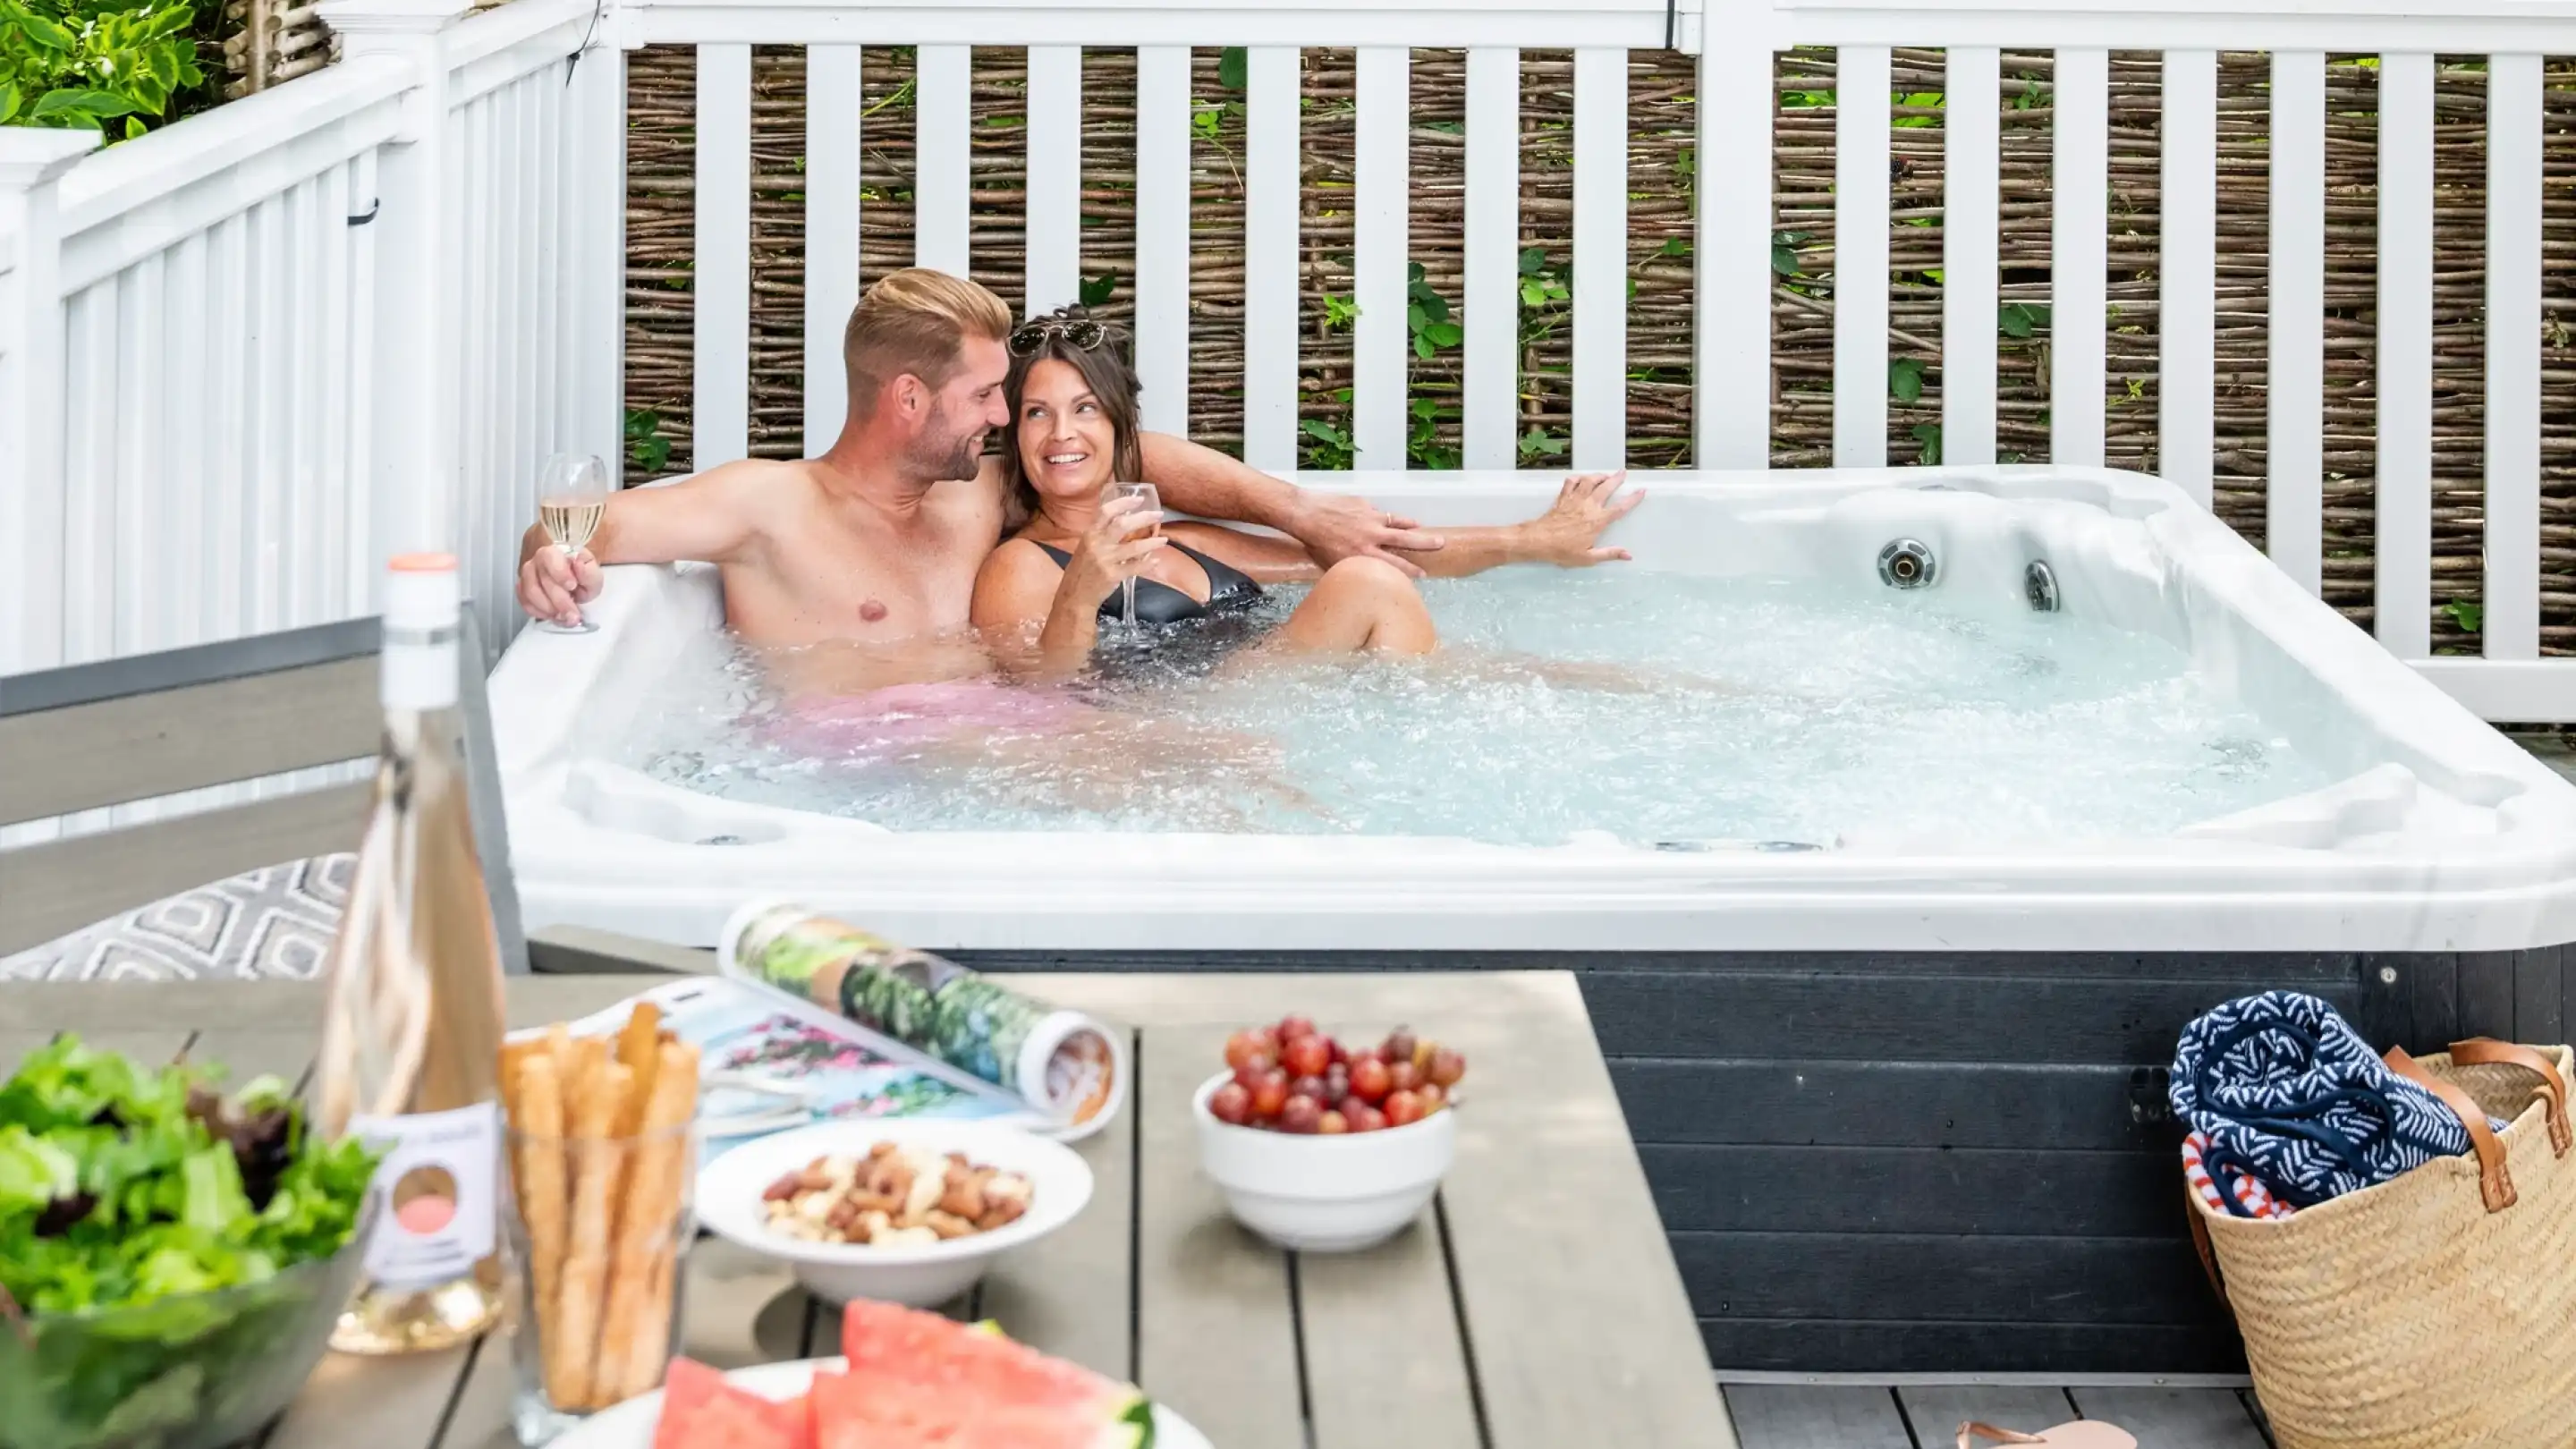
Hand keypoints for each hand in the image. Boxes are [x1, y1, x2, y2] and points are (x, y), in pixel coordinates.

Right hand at [518, 544, 601, 626]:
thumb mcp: (593, 576)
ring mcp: (527, 576)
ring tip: (565, 617)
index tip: (572, 586)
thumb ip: (589, 572)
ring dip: (549, 609)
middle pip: (542, 580)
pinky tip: (554, 616)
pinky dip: (540, 613)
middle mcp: (537, 562)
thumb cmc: (582, 578)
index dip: (560, 573)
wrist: (574, 586)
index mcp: (555, 552)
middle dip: (560, 601)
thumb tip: (578, 565)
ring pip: (530, 593)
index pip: (550, 557)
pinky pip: (526, 603)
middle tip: (573, 615)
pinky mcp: (523, 591)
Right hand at [1064, 495, 1166, 596]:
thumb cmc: (1083, 569)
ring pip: (1133, 547)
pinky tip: (1155, 561)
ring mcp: (1105, 560)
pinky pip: (1135, 567)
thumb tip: (1127, 519)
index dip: (1123, 503)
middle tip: (1158, 515)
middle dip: (1144, 517)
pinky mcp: (1112, 575)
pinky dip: (1147, 564)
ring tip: (1164, 540)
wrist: (1075, 595)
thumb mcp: (1088, 546)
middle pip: (1122, 524)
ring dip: (1152, 543)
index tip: (1139, 499)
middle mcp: (1097, 544)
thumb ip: (1103, 533)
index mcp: (1090, 534)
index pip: (1106, 511)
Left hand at [1286, 493, 1445, 577]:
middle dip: (1424, 543)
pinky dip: (1383, 516)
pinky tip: (1386, 517)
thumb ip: (1354, 567)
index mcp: (1366, 555)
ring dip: (1410, 524)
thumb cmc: (1316, 543)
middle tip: (1440, 542)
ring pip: (1397, 521)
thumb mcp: (1334, 564)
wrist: (1306, 515)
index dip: (1411, 570)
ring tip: (1421, 527)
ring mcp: (1370, 518)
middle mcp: (1372, 537)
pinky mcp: (1363, 505)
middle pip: (1406, 540)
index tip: (1423, 573)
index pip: (1396, 565)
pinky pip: (1377, 511)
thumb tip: (1365, 572)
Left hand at [1520, 471, 1640, 566]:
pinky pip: (1571, 483)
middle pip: (1606, 487)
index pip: (1620, 508)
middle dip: (1616, 479)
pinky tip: (1580, 479)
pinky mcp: (1563, 498)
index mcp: (1597, 521)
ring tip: (1605, 475)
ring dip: (1599, 476)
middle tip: (1623, 473)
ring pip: (1589, 481)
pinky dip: (1577, 479)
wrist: (1539, 540)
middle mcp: (1588, 506)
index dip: (1632, 499)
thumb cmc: (1563, 551)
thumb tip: (1628, 555)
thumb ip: (1609, 554)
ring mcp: (1574, 500)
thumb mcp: (1588, 558)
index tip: (1641, 491)